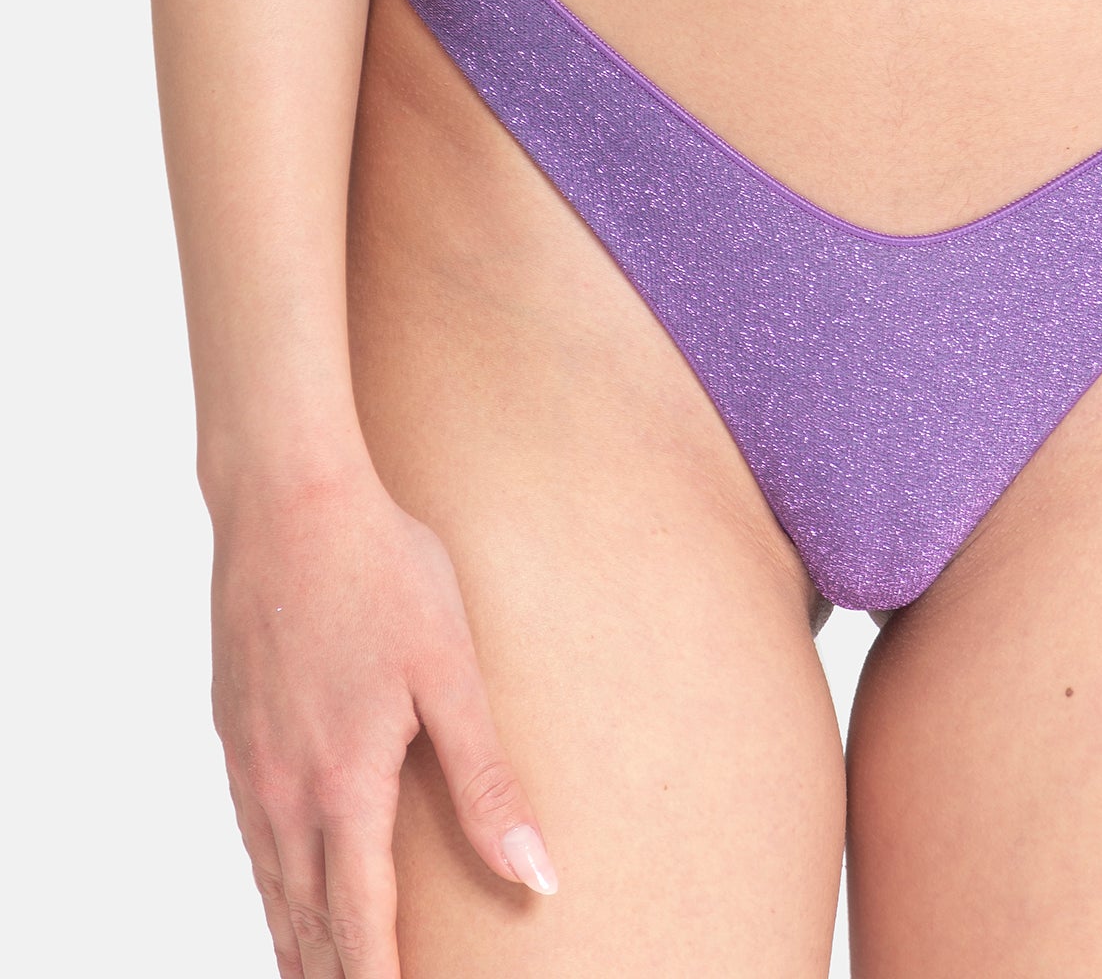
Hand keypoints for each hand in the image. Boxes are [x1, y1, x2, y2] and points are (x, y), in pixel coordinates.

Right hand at [210, 461, 557, 976]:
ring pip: (271, 883)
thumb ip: (488, 781)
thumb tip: (536, 874)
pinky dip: (269, 883)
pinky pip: (250, 836)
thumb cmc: (379, 572)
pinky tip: (283, 884)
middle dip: (331, 974)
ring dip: (296, 940)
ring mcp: (250, 763)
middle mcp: (284, 791)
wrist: (286, 500)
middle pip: (307, 919)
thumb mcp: (450, 672)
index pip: (361, 924)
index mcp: (343, 787)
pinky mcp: (234, 730)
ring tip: (317, 975)